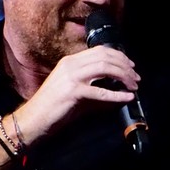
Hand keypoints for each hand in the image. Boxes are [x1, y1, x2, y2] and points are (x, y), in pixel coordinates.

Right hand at [18, 46, 137, 139]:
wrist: (34, 119)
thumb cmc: (55, 107)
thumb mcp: (77, 90)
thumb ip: (96, 85)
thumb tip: (120, 89)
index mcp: (70, 61)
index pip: (100, 50)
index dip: (119, 56)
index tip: (131, 66)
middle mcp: (70, 65)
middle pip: (105, 57)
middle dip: (125, 66)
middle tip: (136, 78)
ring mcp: (71, 77)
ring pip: (105, 68)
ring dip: (124, 77)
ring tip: (133, 86)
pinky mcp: (73, 92)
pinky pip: (101, 91)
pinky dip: (117, 95)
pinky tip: (127, 98)